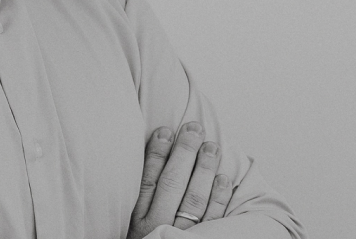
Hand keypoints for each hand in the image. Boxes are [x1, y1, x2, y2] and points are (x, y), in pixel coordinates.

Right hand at [128, 122, 234, 237]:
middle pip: (172, 184)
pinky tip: (223, 178)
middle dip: (184, 153)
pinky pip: (214, 221)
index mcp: (138, 220)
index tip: (165, 131)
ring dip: (204, 169)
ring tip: (211, 146)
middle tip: (194, 128)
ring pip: (194, 199)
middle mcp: (159, 227)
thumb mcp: (132, 223)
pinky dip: (219, 198)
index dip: (157, 153)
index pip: (148, 180)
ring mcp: (183, 237)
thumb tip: (154, 160)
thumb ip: (142, 197)